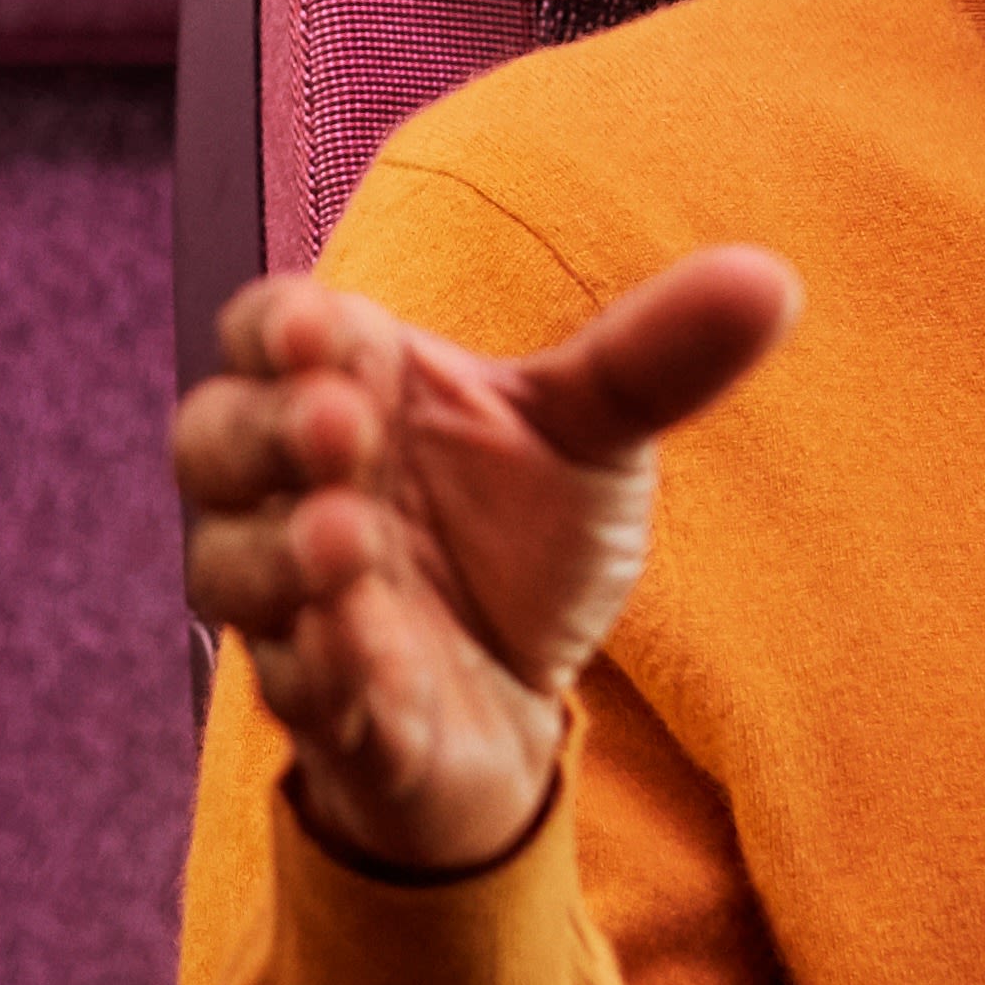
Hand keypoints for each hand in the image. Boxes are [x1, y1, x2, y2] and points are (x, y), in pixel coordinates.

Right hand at [174, 248, 799, 874]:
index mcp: (344, 389)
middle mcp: (289, 489)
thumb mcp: (591, 439)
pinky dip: (322, 663)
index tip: (326, 327)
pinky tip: (361, 641)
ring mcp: (296, 601)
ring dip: (280, 550)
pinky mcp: (325, 706)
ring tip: (346, 537)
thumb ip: (652, 358)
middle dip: (266, 429)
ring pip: (231, 566)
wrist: (522, 699)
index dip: (280, 326)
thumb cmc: (519, 538)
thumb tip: (770, 279)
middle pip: (214, 438)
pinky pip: (296, 684)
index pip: (267, 330)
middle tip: (342, 424)